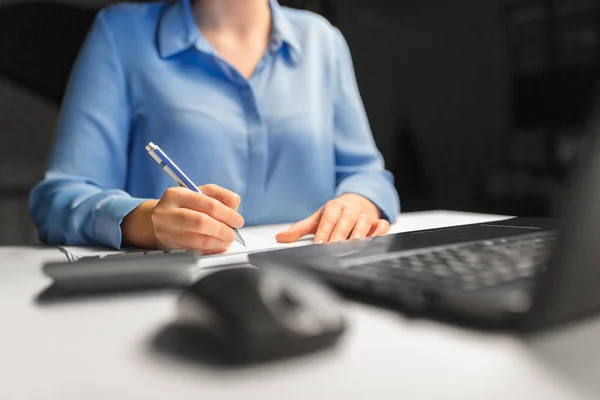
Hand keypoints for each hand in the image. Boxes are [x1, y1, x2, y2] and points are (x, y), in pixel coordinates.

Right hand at [121, 184, 243, 253]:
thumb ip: (221, 196)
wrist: (158, 220)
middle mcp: (167, 212)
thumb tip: (234, 207)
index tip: (238, 221)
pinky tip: (217, 246)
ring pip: (198, 240)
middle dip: (222, 229)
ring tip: (226, 240)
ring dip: (218, 242)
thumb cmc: (184, 205)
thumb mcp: (200, 193)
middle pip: (201, 222)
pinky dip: (210, 250)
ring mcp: (165, 231)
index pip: (208, 204)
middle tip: (232, 233)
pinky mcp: (168, 246)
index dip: (227, 214)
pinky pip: (195, 251)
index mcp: (176, 194)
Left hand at [276, 193, 389, 243]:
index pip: (328, 220)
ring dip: (359, 235)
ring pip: (364, 223)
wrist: (358, 201)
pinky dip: (380, 232)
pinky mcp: (378, 221)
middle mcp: (350, 210)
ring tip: (353, 247)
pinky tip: (375, 240)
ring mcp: (365, 215)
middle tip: (334, 247)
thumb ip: (299, 229)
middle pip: (345, 222)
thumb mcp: (317, 218)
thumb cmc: (336, 213)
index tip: (319, 244)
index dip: (324, 232)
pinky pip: (382, 225)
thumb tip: (280, 238)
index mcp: (334, 207)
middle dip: (340, 235)